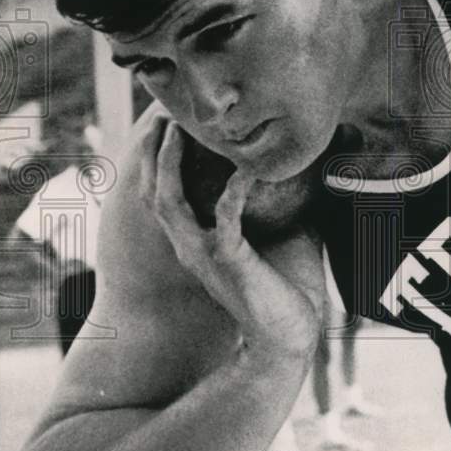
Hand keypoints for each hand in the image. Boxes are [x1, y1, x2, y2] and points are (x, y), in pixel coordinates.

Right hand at [140, 117, 323, 357]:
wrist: (292, 335)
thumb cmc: (286, 286)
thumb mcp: (280, 231)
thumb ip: (279, 200)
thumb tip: (299, 163)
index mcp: (196, 241)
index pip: (163, 194)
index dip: (159, 159)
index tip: (167, 123)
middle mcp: (189, 247)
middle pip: (153, 192)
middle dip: (152, 152)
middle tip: (158, 115)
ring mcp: (204, 255)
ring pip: (170, 203)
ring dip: (170, 163)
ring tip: (176, 130)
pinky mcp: (229, 262)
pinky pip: (225, 219)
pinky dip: (234, 191)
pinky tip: (246, 169)